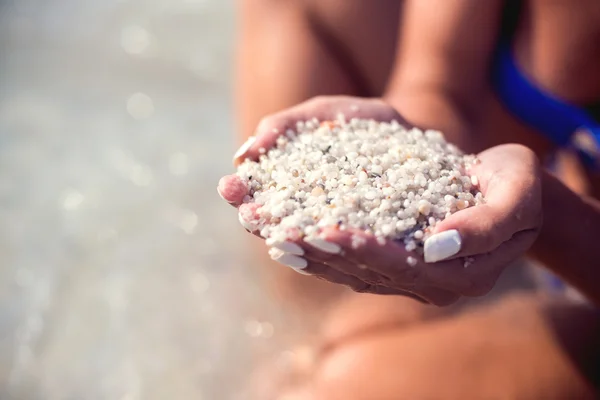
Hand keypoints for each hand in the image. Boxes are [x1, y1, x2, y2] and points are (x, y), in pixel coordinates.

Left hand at [219, 96, 541, 305]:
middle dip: (312, 246)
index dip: (363, 249)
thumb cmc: (514, 187)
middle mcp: (421, 282)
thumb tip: (434, 244)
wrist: (505, 192)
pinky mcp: (383, 261)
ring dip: (297, 245)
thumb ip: (484, 226)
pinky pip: (340, 259)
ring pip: (341, 267)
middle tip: (268, 226)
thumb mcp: (516, 195)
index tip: (323, 230)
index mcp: (454, 274)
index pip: (401, 265)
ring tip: (256, 223)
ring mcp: (400, 275)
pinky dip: (308, 246)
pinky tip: (274, 230)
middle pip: (359, 270)